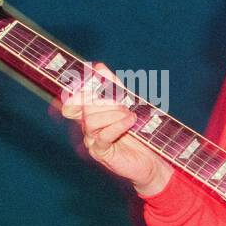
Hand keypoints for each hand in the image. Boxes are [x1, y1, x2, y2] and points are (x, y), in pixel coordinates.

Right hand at [58, 62, 171, 195]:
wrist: (151, 158)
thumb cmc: (138, 131)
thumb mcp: (127, 103)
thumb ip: (112, 86)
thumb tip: (98, 67)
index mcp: (91, 114)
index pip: (74, 100)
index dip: (78, 91)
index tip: (91, 82)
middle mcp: (87, 128)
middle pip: (86, 108)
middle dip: (108, 103)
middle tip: (126, 107)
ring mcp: (91, 141)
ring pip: (91, 121)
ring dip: (114, 115)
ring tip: (130, 118)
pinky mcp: (101, 153)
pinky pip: (102, 135)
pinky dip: (117, 125)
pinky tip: (130, 122)